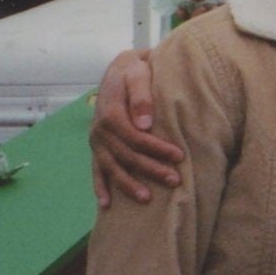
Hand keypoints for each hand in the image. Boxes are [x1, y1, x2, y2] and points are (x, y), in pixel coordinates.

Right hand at [89, 49, 182, 206]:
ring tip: (147, 199)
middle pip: (126, 156)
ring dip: (128, 185)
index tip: (179, 156)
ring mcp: (96, 141)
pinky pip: (96, 170)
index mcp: (110, 114)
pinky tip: (106, 205)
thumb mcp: (138, 74)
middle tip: (174, 180)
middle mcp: (100, 131)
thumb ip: (141, 97)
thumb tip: (145, 124)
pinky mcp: (96, 147)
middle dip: (150, 170)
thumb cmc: (133, 71)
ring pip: (112, 168)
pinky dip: (100, 187)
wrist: (118, 70)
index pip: (135, 137)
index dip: (156, 148)